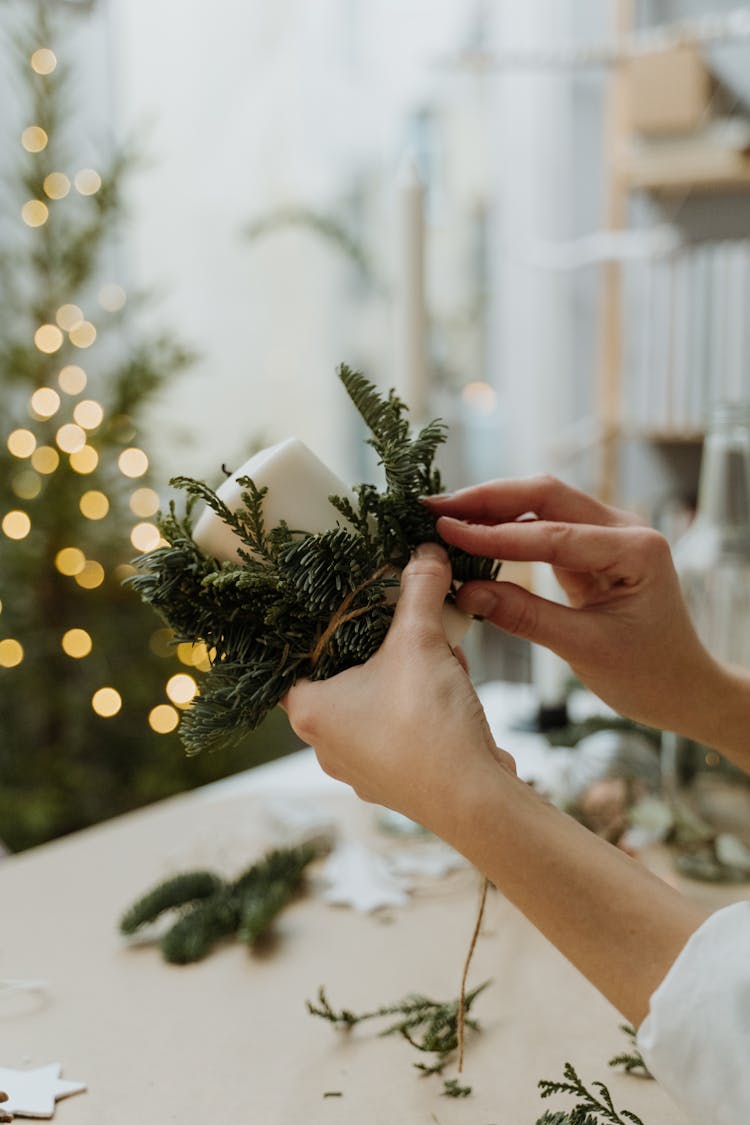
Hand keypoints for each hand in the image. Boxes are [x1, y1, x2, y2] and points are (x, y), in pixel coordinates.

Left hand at [281, 543, 514, 833]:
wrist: (476, 802)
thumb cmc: (429, 727)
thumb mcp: (421, 642)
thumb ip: (419, 591)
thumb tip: (425, 553)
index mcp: (309, 711)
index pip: (292, 657)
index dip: (318, 626)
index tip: (343, 604)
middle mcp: (324, 745)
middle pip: (340, 675)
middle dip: (378, 645)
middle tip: (404, 623)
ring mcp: (359, 767)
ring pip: (374, 700)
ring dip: (406, 672)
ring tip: (440, 655)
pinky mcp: (394, 779)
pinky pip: (398, 727)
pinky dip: (421, 704)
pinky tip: (451, 690)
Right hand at [425, 475, 719, 735]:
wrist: (682, 687)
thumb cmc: (648, 674)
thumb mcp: (584, 649)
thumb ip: (525, 616)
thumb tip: (466, 592)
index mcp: (635, 549)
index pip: (553, 534)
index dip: (494, 534)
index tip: (447, 532)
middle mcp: (625, 527)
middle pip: (545, 495)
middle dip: (487, 499)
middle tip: (435, 509)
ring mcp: (608, 532)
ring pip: (541, 504)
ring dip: (492, 509)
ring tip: (444, 517)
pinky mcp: (592, 546)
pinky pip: (543, 527)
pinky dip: (506, 530)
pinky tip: (472, 535)